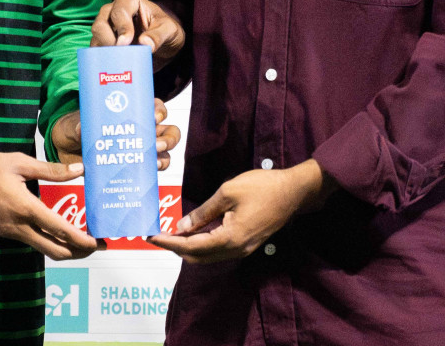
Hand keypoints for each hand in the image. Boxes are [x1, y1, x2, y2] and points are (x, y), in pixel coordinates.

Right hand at [0, 152, 99, 260]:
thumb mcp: (20, 162)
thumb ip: (51, 169)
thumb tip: (78, 170)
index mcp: (26, 208)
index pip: (60, 231)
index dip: (82, 240)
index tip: (97, 242)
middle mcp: (20, 227)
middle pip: (55, 251)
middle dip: (78, 252)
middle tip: (95, 245)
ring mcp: (11, 232)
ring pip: (43, 249)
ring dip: (65, 248)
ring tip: (82, 239)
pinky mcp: (5, 232)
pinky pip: (32, 241)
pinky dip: (50, 241)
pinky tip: (58, 231)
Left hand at [51, 102, 182, 169]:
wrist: (68, 147)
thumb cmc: (78, 128)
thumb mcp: (78, 124)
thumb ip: (81, 127)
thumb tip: (82, 131)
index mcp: (133, 112)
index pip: (155, 107)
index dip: (159, 111)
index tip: (154, 117)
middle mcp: (142, 130)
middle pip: (169, 131)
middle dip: (168, 138)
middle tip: (156, 143)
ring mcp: (140, 149)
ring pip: (165, 152)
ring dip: (164, 156)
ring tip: (154, 161)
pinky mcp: (133, 167)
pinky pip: (152, 170)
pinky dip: (154, 172)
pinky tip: (149, 174)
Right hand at [92, 0, 186, 69]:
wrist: (164, 45)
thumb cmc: (165, 30)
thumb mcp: (169, 30)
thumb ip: (159, 35)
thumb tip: (145, 43)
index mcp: (129, 1)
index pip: (119, 11)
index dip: (122, 27)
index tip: (126, 43)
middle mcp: (112, 11)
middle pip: (100, 24)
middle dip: (108, 40)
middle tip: (121, 54)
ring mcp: (106, 27)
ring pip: (96, 38)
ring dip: (105, 52)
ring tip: (119, 62)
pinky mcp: (103, 43)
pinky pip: (96, 50)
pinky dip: (102, 59)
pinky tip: (113, 67)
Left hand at [149, 161, 334, 263]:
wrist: (293, 192)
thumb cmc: (263, 188)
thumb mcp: (228, 193)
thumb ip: (203, 212)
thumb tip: (182, 226)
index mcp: (230, 239)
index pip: (191, 246)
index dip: (169, 242)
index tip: (151, 236)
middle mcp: (235, 250)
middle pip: (197, 257)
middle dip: (175, 247)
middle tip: (157, 235)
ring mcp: (242, 249)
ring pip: (207, 255)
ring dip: (188, 246)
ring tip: (170, 233)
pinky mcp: (246, 243)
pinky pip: (218, 249)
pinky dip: (202, 243)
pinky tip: (193, 230)